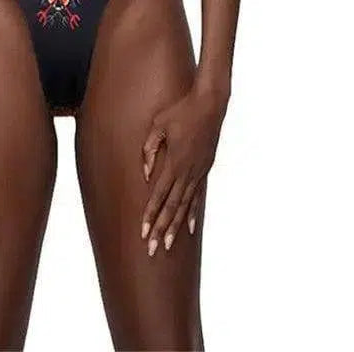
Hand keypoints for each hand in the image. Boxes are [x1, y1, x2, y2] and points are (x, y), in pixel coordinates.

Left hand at [140, 78, 227, 254]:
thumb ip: (150, 149)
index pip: (159, 195)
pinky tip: (189, 229)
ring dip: (174, 227)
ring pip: (185, 206)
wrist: (210, 104)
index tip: (143, 232)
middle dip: (160, 229)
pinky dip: (192, 214)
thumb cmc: (181, 111)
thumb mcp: (158, 125)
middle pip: (171, 207)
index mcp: (175, 162)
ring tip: (167, 245)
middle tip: (152, 249)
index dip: (150, 215)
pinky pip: (197, 197)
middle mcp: (188, 172)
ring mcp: (198, 172)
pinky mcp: (205, 169)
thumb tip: (145, 174)